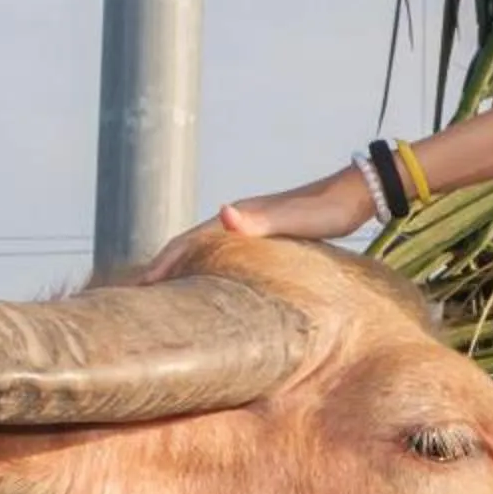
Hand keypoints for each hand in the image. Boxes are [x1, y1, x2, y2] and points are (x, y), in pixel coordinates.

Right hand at [141, 167, 374, 282]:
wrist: (356, 194)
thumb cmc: (328, 210)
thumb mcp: (295, 218)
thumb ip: (261, 219)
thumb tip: (223, 213)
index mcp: (237, 219)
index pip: (187, 242)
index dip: (161, 265)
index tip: (136, 290)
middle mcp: (238, 220)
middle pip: (189, 246)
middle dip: (162, 270)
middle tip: (137, 299)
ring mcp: (251, 227)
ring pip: (205, 251)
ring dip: (183, 270)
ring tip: (165, 298)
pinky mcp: (266, 236)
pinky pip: (226, 256)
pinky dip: (209, 270)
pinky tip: (213, 287)